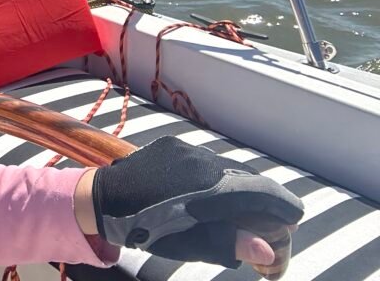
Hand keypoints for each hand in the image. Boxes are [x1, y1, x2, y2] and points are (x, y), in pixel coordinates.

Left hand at [89, 137, 303, 267]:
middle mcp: (204, 161)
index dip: (284, 206)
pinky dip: (214, 178)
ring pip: (227, 169)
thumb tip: (269, 250)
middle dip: (261, 202)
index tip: (292, 219)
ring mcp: (188, 150)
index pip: (263, 192)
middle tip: (262, 226)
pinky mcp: (174, 144)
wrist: (103, 199)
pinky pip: (205, 161)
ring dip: (236, 189)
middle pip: (248, 180)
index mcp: (211, 188)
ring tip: (231, 212)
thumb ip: (230, 243)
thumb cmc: (146, 229)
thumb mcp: (189, 243)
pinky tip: (205, 196)